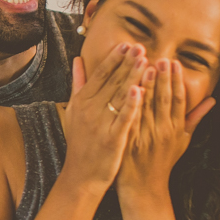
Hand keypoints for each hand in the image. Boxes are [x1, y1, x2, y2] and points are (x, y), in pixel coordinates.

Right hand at [59, 45, 146, 190]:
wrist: (82, 175)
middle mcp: (90, 110)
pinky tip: (140, 90)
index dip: (114, 59)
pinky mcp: (112, 138)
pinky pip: (124, 118)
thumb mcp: (74, 110)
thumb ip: (78, 84)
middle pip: (112, 82)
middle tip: (140, 47)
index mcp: (82, 101)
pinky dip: (131, 104)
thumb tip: (78, 60)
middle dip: (127, 63)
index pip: (100, 75)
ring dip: (133, 77)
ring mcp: (101, 124)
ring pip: (119, 96)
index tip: (126, 45)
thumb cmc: (80, 142)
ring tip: (146, 61)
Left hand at [117, 59, 214, 193]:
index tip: (174, 63)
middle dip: (163, 78)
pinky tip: (128, 89)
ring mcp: (145, 136)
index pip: (177, 100)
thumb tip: (212, 100)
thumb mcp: (184, 141)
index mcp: (176, 129)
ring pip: (146, 107)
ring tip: (145, 65)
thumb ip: (195, 119)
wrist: (145, 186)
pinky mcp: (129, 141)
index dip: (176, 81)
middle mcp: (162, 131)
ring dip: (146, 86)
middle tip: (161, 58)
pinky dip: (129, 104)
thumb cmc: (164, 161)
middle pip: (163, 100)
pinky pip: (130, 119)